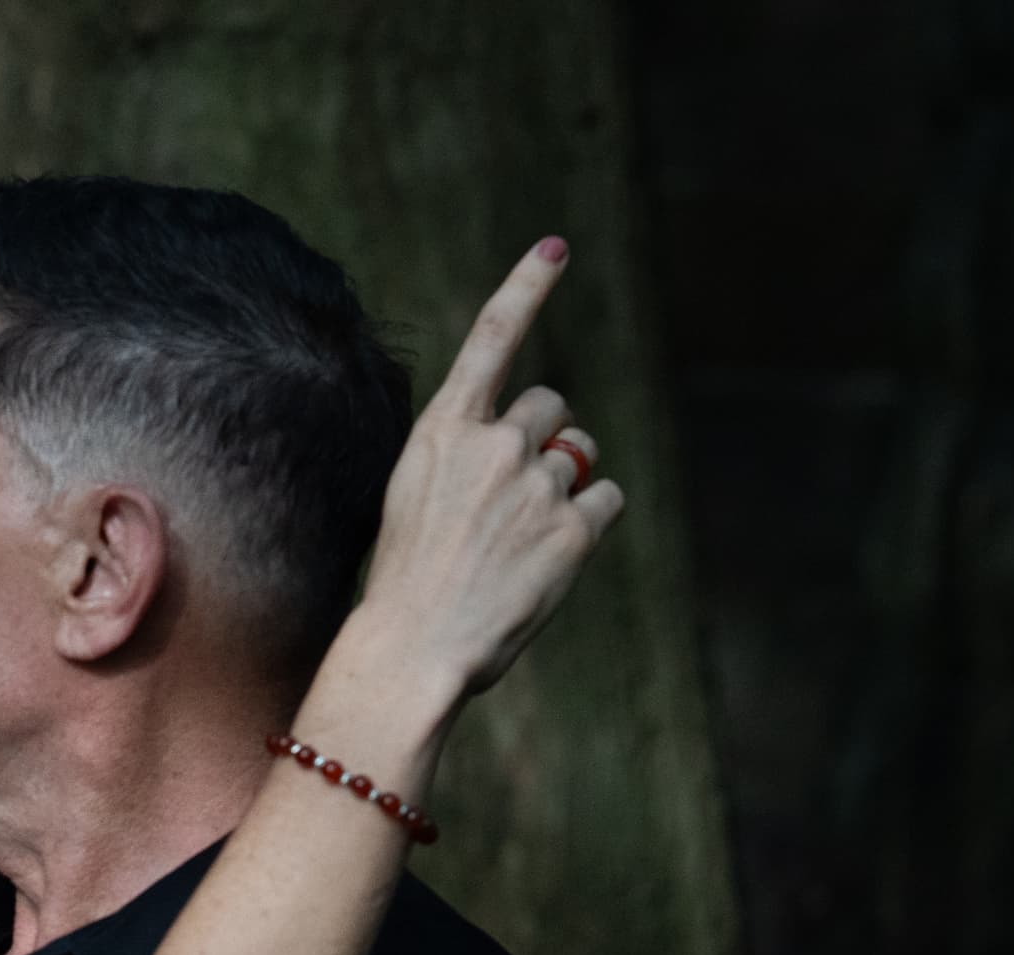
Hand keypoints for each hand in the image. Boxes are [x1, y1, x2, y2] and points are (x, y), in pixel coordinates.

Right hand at [346, 237, 626, 708]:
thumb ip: (466, 454)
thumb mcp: (416, 495)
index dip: (527, 285)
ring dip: (565, 486)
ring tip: (523, 542)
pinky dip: (590, 524)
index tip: (557, 246)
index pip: (493, 337)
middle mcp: (494, 443)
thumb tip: (532, 438)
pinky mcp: (572, 530)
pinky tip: (549, 559)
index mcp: (443, 430)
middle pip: (551, 406)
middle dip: (546, 439)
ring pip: (581, 455)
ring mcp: (536, 484)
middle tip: (516, 497)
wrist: (413, 650)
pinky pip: (607, 500)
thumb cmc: (407, 582)